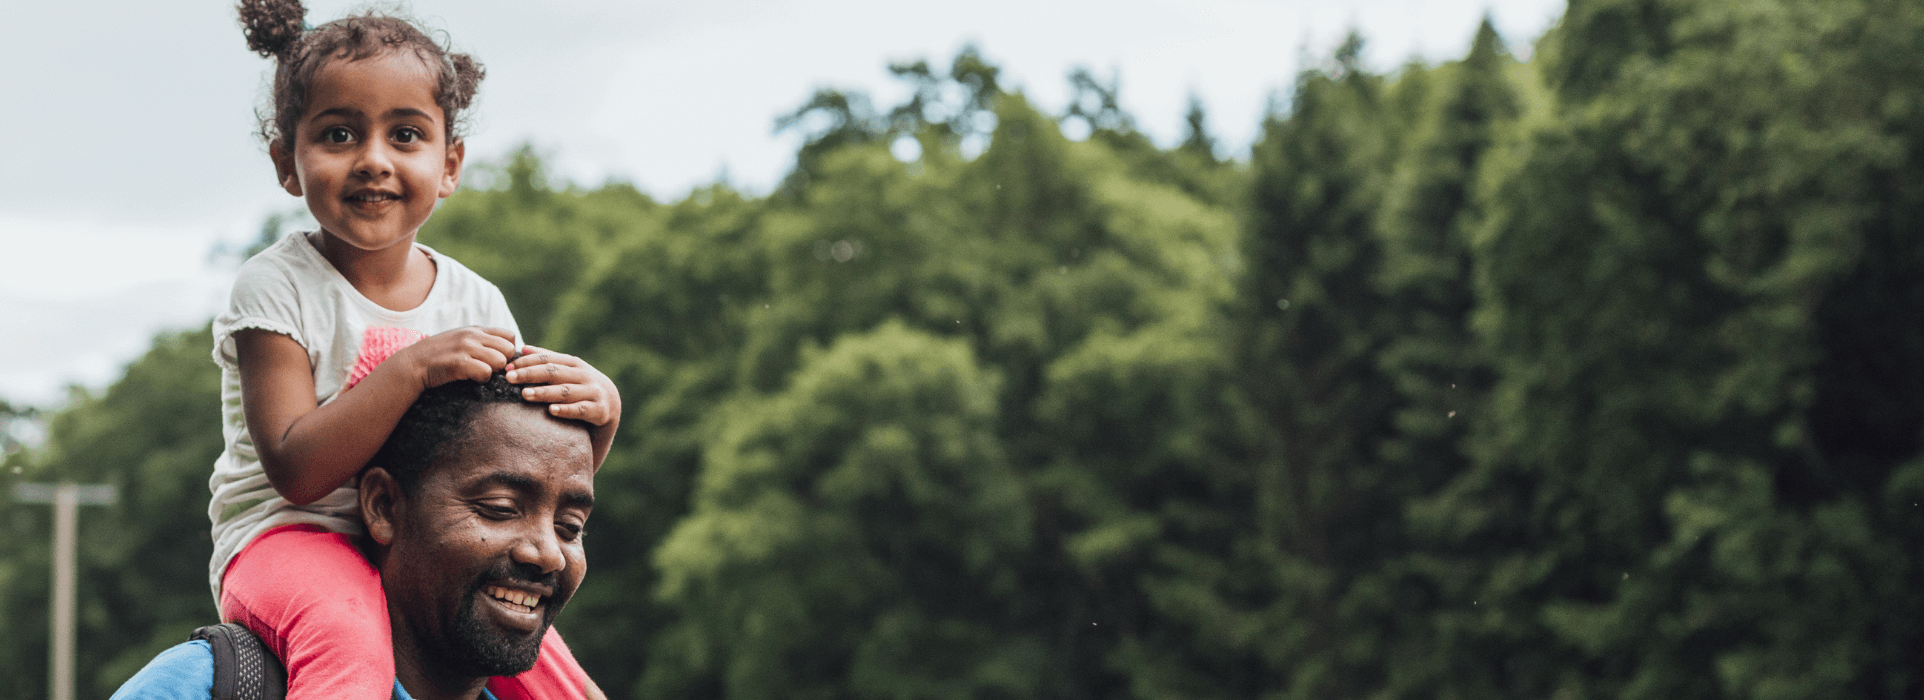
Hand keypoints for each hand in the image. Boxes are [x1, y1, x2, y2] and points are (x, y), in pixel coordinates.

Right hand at [394, 326, 517, 388]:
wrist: (411, 364)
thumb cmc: (439, 356)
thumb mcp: (461, 340)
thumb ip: (481, 341)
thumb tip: (507, 351)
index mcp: (475, 329)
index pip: (509, 336)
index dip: (507, 350)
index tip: (496, 360)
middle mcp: (472, 335)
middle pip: (509, 350)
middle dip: (502, 363)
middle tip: (488, 369)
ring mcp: (465, 347)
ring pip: (500, 361)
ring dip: (492, 372)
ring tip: (477, 373)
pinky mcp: (459, 362)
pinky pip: (486, 372)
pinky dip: (481, 379)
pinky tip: (470, 378)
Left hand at [507, 346, 621, 425]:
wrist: (610, 403)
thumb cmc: (580, 385)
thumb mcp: (567, 370)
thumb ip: (547, 359)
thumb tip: (523, 348)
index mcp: (572, 363)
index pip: (547, 359)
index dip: (526, 362)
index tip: (507, 368)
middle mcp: (582, 375)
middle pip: (553, 372)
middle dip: (530, 374)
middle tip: (509, 378)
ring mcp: (591, 392)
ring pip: (565, 391)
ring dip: (544, 392)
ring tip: (525, 394)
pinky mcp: (598, 410)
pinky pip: (580, 410)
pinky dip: (566, 410)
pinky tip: (551, 410)